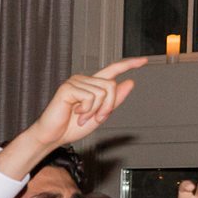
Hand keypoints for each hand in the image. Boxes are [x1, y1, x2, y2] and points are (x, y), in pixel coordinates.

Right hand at [20, 59, 143, 148]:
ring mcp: (75, 82)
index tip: (143, 61)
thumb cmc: (71, 127)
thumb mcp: (100, 115)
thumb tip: (130, 83)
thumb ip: (114, 99)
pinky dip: (86, 110)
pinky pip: (89, 97)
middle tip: (96, 118)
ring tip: (82, 117)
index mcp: (92, 85)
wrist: (53, 137)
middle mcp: (84, 80)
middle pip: (111, 85)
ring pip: (102, 92)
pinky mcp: (67, 88)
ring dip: (95, 110)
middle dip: (108, 106)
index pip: (113, 70)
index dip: (129, 64)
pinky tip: (75, 113)